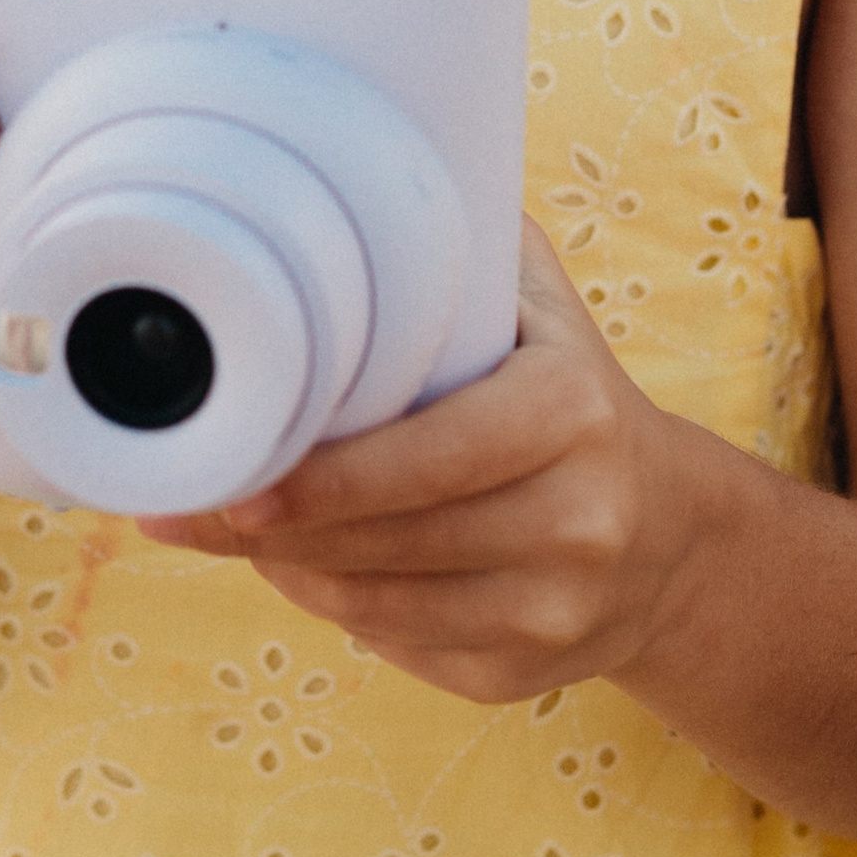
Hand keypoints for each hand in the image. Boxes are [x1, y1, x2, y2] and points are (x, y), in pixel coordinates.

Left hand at [135, 220, 717, 705]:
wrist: (670, 534)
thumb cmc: (566, 394)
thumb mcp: (539, 306)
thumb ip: (457, 245)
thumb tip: (336, 179)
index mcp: (572, 413)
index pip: (431, 456)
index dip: (324, 479)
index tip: (235, 480)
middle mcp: (578, 520)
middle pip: (384, 540)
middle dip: (271, 529)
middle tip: (187, 505)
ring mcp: (554, 612)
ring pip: (374, 606)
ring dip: (290, 569)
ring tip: (238, 528)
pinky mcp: (522, 677)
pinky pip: (393, 649)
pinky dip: (337, 609)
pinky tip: (311, 569)